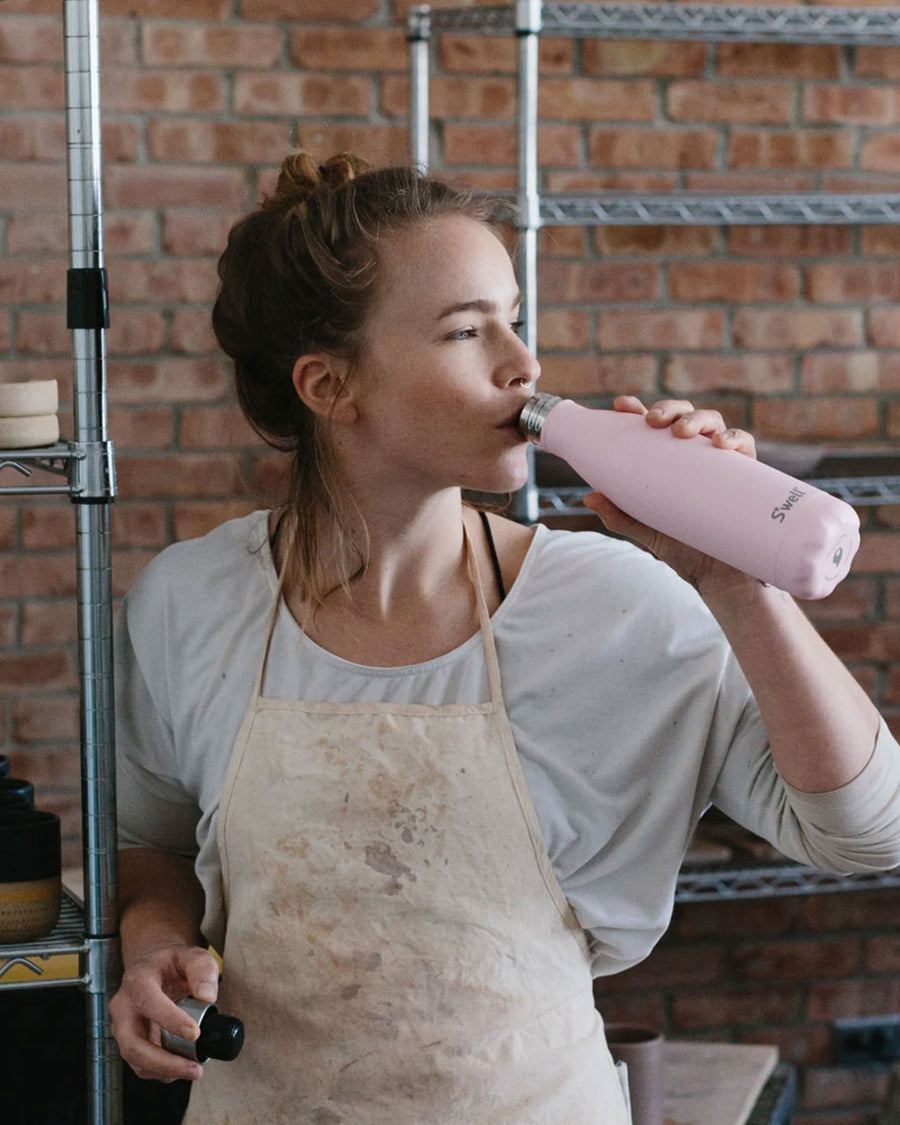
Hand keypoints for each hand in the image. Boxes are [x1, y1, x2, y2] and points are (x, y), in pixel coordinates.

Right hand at [109, 942, 218, 1082]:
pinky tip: (181, 1068)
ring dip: (163, 1070)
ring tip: (192, 1071)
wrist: (156, 968)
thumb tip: (207, 996)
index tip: (194, 1033)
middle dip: (163, 1060)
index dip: (170, 1020)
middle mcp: (124, 1007)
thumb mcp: (192, 955)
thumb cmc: (172, 963)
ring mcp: (123, 1027)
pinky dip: (160, 1071)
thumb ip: (202, 969)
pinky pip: (141, 1064)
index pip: (149, 1003)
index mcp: (137, 981)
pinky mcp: (130, 1042)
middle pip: (133, 1042)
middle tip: (193, 1067)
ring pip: (135, 1058)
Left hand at [582, 396, 758, 591]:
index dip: (639, 410)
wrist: (720, 579)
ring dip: (697, 418)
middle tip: (652, 420)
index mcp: (670, 462)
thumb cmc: (685, 551)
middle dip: (669, 409)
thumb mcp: (648, 531)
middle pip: (685, 416)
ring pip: (713, 423)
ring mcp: (722, 463)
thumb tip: (589, 498)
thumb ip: (620, 515)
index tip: (622, 405)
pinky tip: (720, 444)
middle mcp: (696, 457)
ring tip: (682, 432)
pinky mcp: (747, 474)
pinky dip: (735, 437)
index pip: (656, 427)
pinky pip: (745, 445)